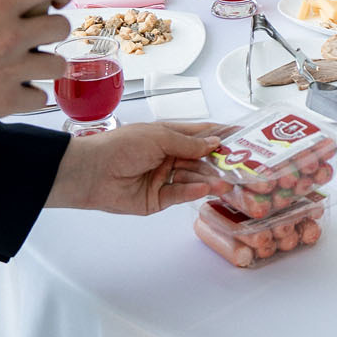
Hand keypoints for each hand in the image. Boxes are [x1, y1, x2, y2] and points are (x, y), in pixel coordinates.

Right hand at [0, 0, 75, 157]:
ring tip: (22, 66)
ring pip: (57, 64)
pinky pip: (39, 98)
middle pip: (61, 26)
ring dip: (43, 64)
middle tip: (32, 35)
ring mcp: (11, 71)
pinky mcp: (6, 103)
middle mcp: (8, 37)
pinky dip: (27, 96)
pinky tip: (8, 91)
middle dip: (49, 29)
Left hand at [45, 121, 225, 213]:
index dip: (222, 136)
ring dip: (210, 179)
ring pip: (194, 178)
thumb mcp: (158, 136)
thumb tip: (215, 144)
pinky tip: (205, 188)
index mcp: (169, 137)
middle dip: (220, 163)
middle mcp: (170, 157)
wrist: (91, 172)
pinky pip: (180, 194)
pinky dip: (193, 191)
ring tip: (226, 182)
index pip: (201, 136)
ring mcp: (165, 179)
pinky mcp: (158, 200)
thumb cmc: (121, 146)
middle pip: (201, 160)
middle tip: (242, 168)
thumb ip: (188, 143)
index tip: (245, 137)